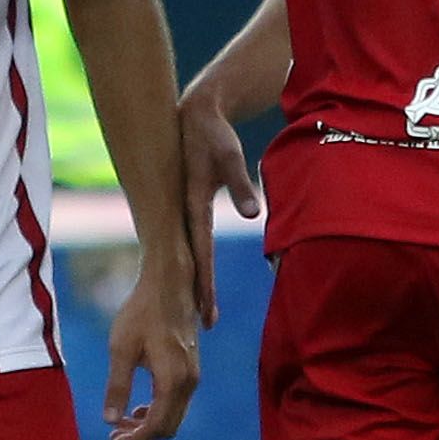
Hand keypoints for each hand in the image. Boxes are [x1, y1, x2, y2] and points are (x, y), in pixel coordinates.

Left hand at [105, 262, 199, 439]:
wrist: (170, 286)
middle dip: (142, 435)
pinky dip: (159, 410)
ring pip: (175, 415)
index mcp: (172, 380)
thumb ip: (118, 386)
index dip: (135, 439)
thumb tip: (110, 419)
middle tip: (115, 434)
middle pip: (170, 426)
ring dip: (150, 423)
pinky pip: (177, 401)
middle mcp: (189, 382)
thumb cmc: (142, 314)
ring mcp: (193, 375)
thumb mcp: (121, 349)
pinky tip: (139, 404)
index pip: (157, 425)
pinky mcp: (191, 368)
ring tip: (123, 420)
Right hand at [178, 83, 259, 328]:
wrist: (195, 115)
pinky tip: (200, 280)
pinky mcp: (190, 207)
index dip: (204, 282)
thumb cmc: (213, 135)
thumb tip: (253, 215)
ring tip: (203, 312)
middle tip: (206, 324)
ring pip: (192, 253)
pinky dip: (198, 263)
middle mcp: (185, 212)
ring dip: (195, 281)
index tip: (206, 309)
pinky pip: (194, 241)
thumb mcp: (229, 154)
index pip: (201, 251)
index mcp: (192, 204)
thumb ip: (240, 185)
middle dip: (198, 292)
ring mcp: (185, 211)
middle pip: (193, 260)